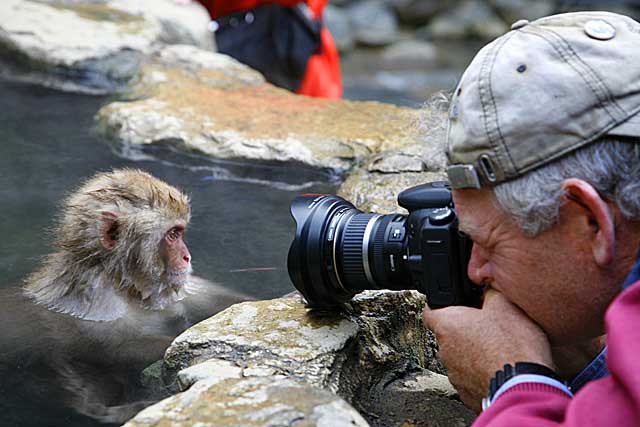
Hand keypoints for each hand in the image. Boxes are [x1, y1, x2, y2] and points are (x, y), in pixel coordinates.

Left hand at [422, 288, 553, 411]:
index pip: (429, 311)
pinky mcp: (467, 394)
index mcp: (448, 325)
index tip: (450, 304)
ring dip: (474, 353)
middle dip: (465, 330)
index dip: (439, 305)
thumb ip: (490, 291)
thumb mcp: (505, 305)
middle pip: (449, 335)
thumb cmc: (512, 346)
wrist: (523, 386)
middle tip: (487, 327)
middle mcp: (445, 351)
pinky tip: (501, 368)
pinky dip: (483, 373)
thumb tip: (487, 286)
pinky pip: (472, 378)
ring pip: (460, 358)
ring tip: (499, 350)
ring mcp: (455, 375)